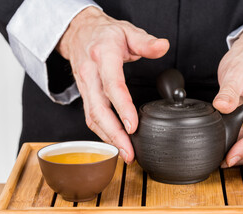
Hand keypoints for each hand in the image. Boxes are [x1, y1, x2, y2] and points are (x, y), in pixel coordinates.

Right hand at [56, 7, 168, 163]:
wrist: (79, 32)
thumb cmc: (105, 33)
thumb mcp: (127, 31)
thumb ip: (146, 42)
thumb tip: (163, 47)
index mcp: (103, 56)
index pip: (112, 85)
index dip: (123, 108)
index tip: (134, 126)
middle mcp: (90, 74)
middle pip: (98, 109)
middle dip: (114, 134)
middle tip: (129, 153)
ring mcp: (85, 86)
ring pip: (93, 117)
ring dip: (108, 138)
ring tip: (125, 154)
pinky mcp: (85, 94)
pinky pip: (91, 116)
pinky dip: (102, 132)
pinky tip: (114, 142)